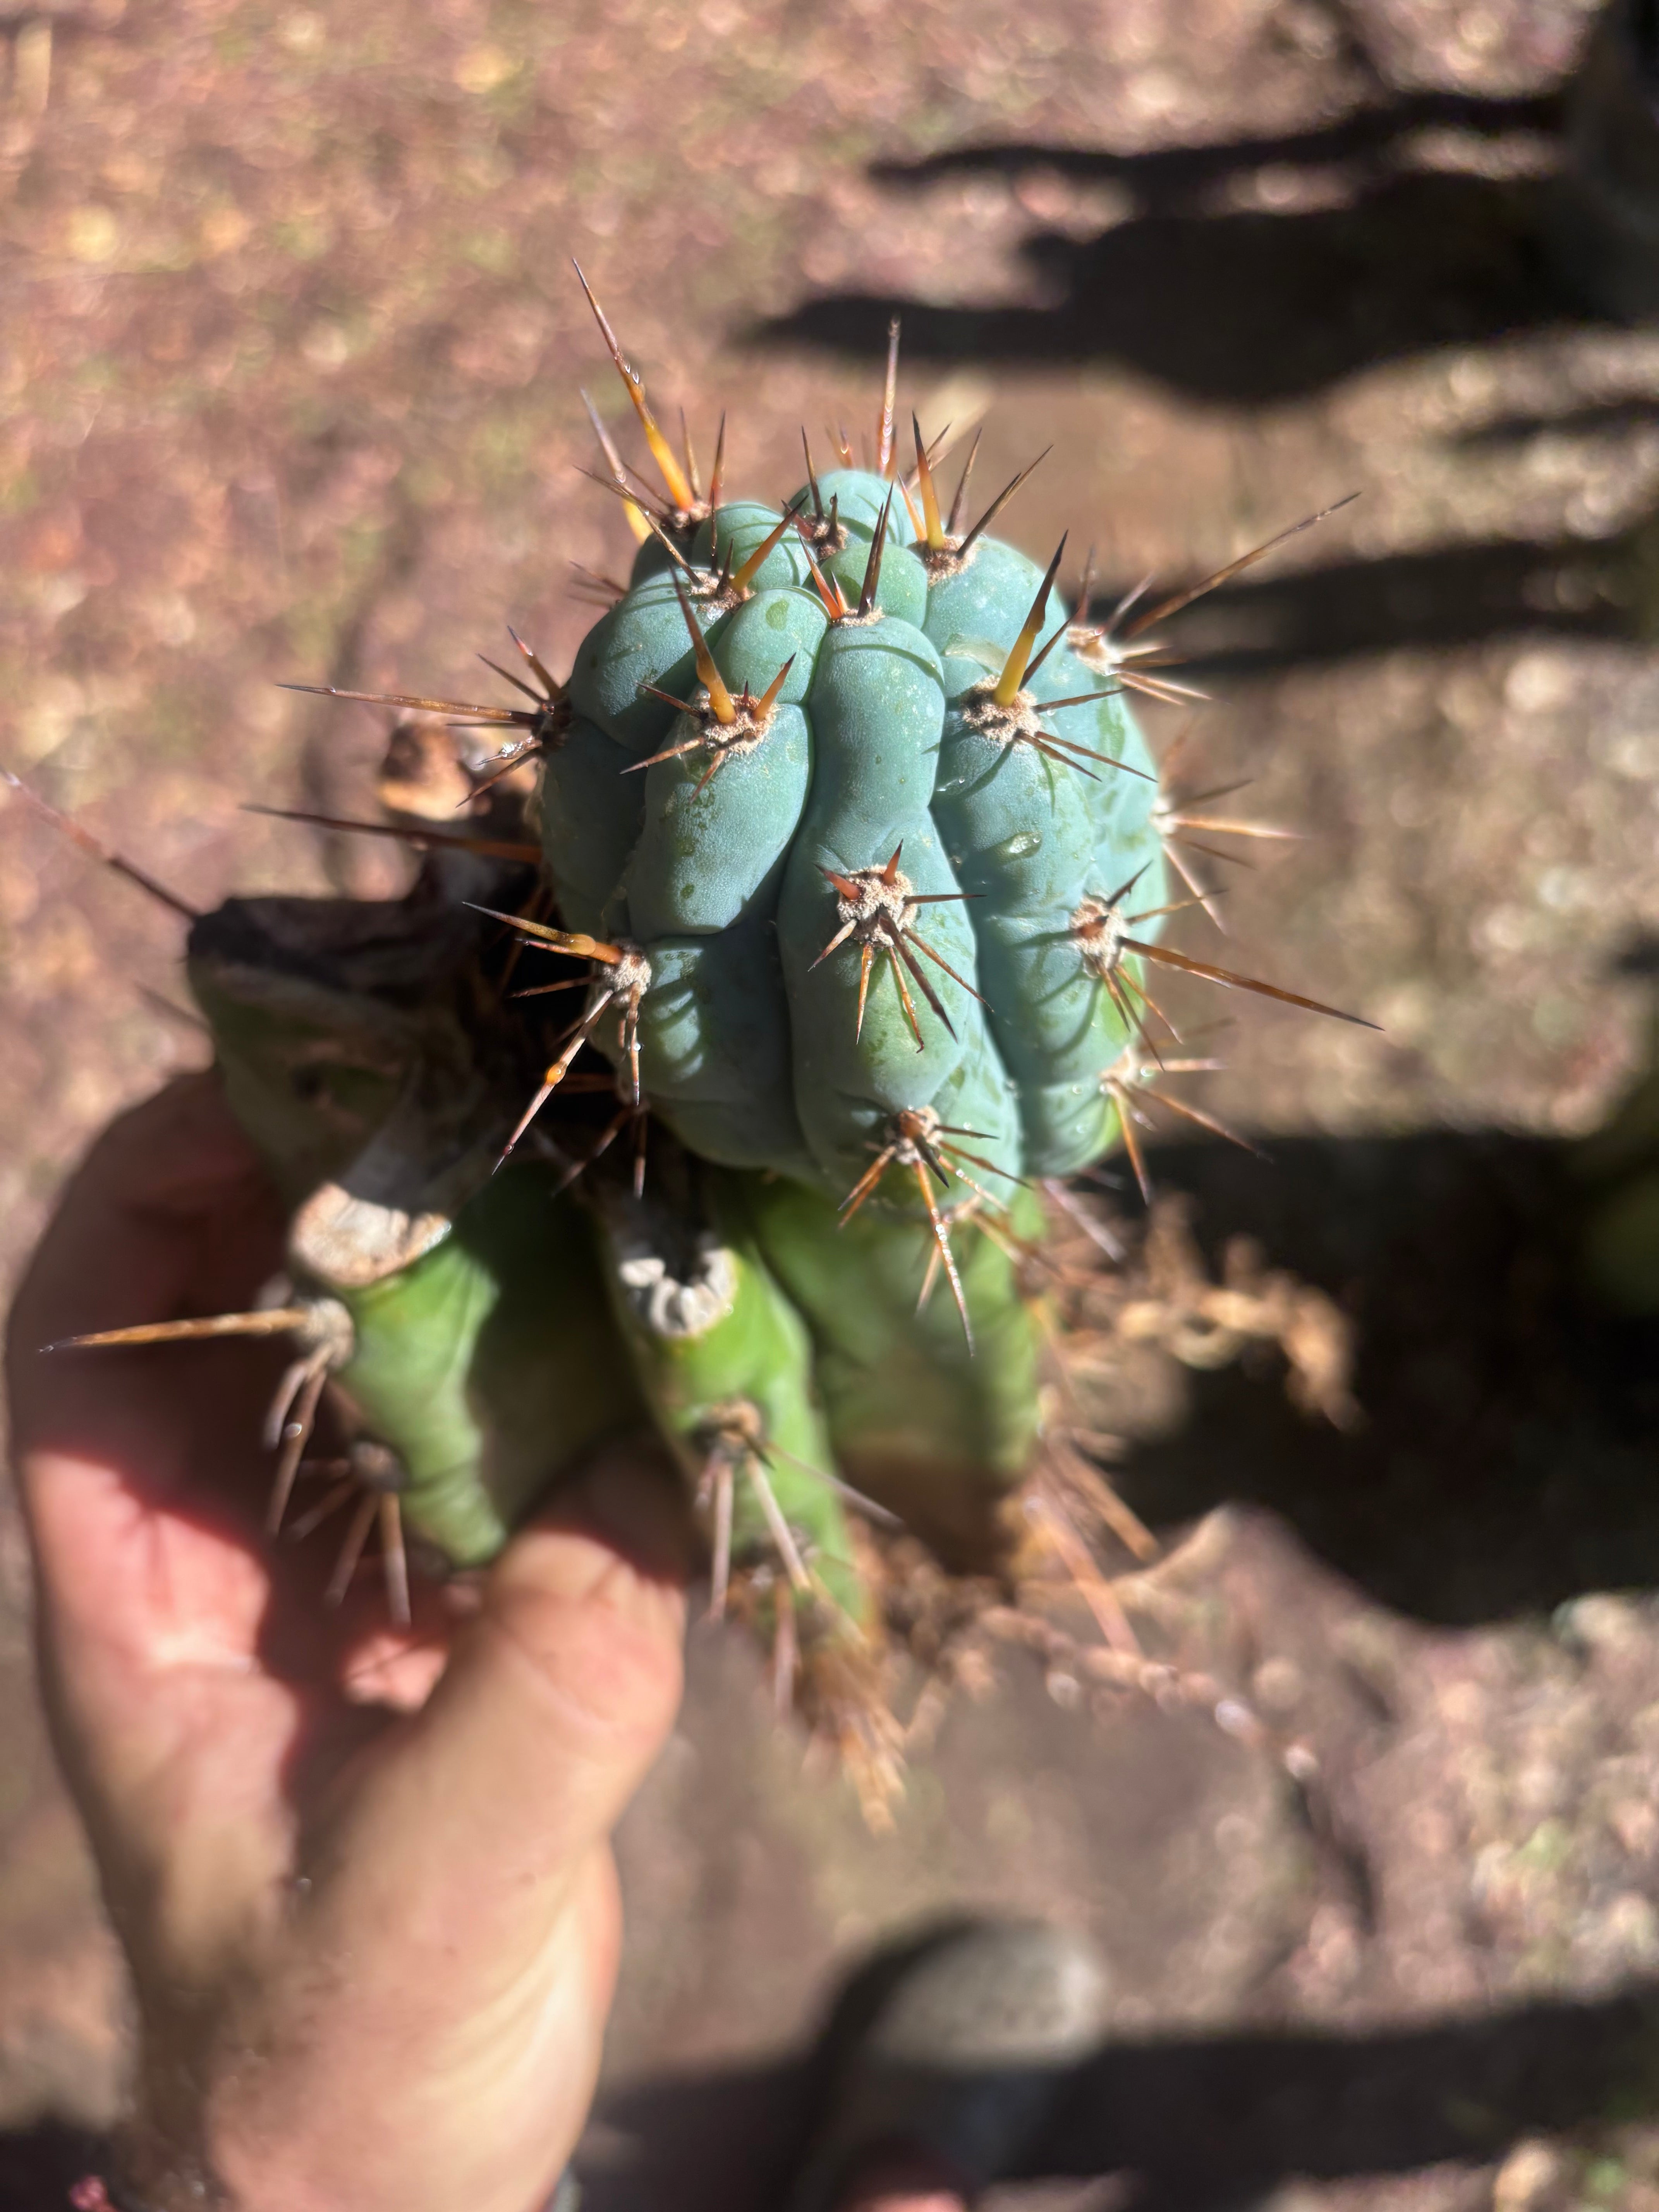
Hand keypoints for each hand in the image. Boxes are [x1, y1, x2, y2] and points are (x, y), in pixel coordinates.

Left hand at [7, 1072, 687, 2211]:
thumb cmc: (334, 2068)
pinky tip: (683, 1331)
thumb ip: (532, 1699)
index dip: (161, 1175)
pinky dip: (594, 1384)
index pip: (89, 1322)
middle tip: (497, 1076)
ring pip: (409, 1362)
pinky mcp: (483, 1616)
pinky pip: (529, 1453)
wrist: (391, 2184)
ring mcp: (365, 1575)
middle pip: (266, 1301)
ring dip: (499, 1266)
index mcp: (144, 1586)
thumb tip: (655, 1493)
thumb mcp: (414, 1892)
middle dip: (362, 1177)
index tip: (288, 1074)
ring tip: (609, 1166)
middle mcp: (243, 1550)